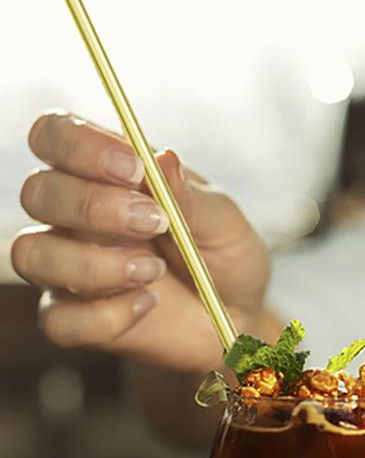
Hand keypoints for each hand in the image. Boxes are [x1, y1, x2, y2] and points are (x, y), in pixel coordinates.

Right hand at [12, 111, 270, 373]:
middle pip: (37, 192)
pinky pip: (58, 320)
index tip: (134, 168)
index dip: (79, 145)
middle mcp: (74, 217)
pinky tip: (148, 304)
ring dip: (93, 264)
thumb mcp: (223, 222)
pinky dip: (105, 316)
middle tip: (154, 223)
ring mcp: (68, 269)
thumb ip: (189, 196)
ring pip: (31, 255)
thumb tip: (164, 158)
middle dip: (92, 206)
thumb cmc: (226, 257)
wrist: (239, 316)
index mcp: (104, 174)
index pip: (55, 136)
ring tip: (154, 270)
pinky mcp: (76, 320)